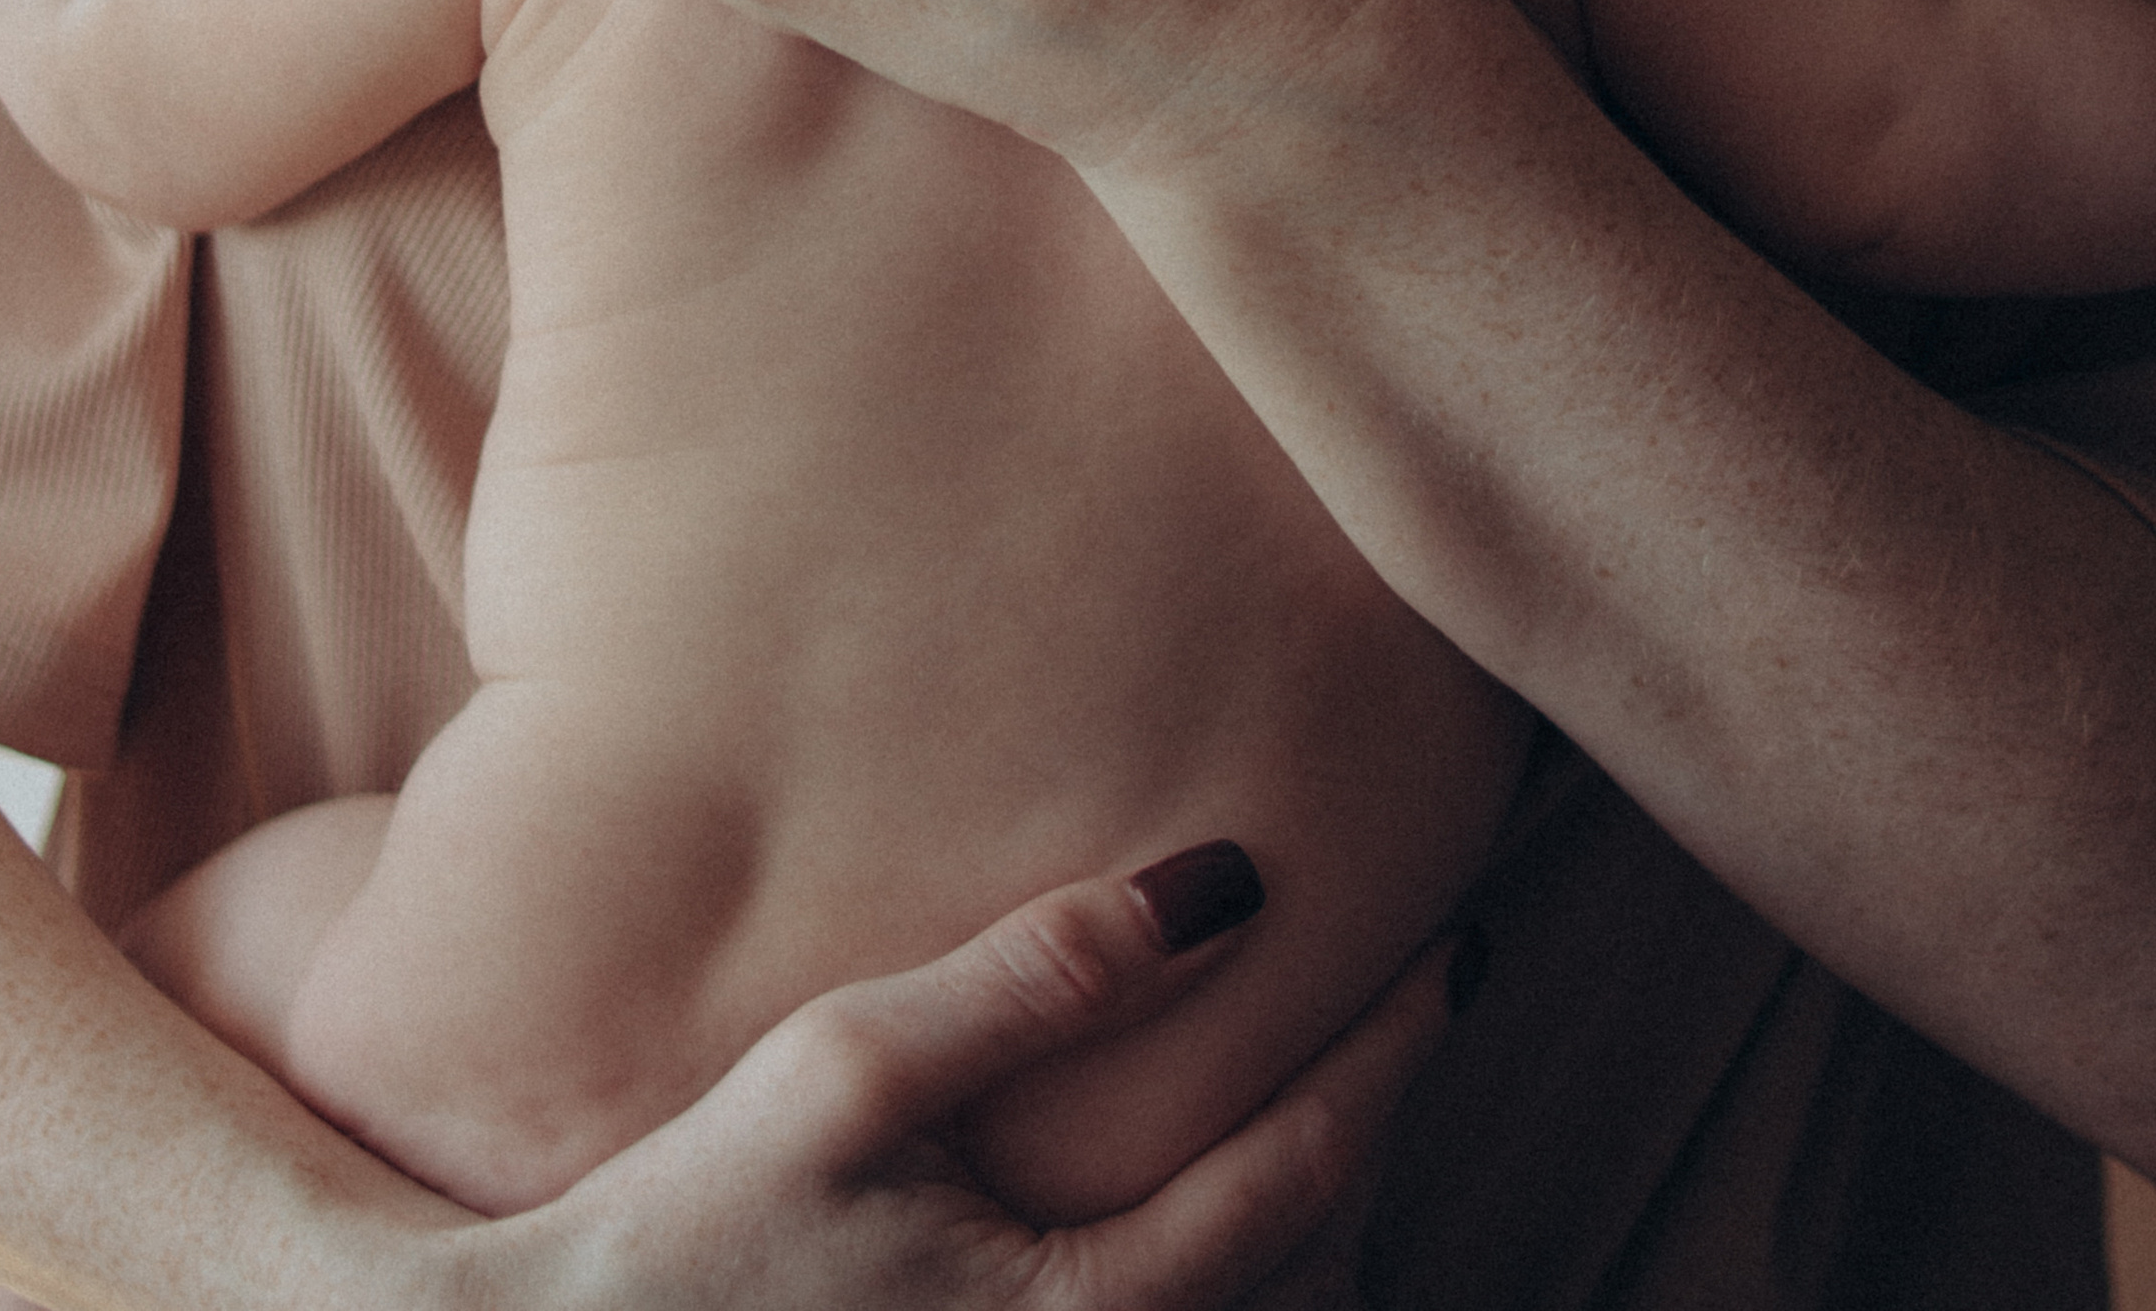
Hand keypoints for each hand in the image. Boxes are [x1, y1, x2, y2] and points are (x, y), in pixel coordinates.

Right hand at [499, 867, 1454, 1310]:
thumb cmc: (697, 1217)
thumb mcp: (855, 1067)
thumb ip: (1039, 977)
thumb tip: (1229, 884)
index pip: (1310, 1174)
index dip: (1394, 1051)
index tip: (1458, 948)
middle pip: (1330, 1280)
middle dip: (1385, 1145)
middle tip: (1415, 1009)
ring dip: (1333, 1231)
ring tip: (1344, 1100)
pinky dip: (1256, 1287)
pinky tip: (1238, 1210)